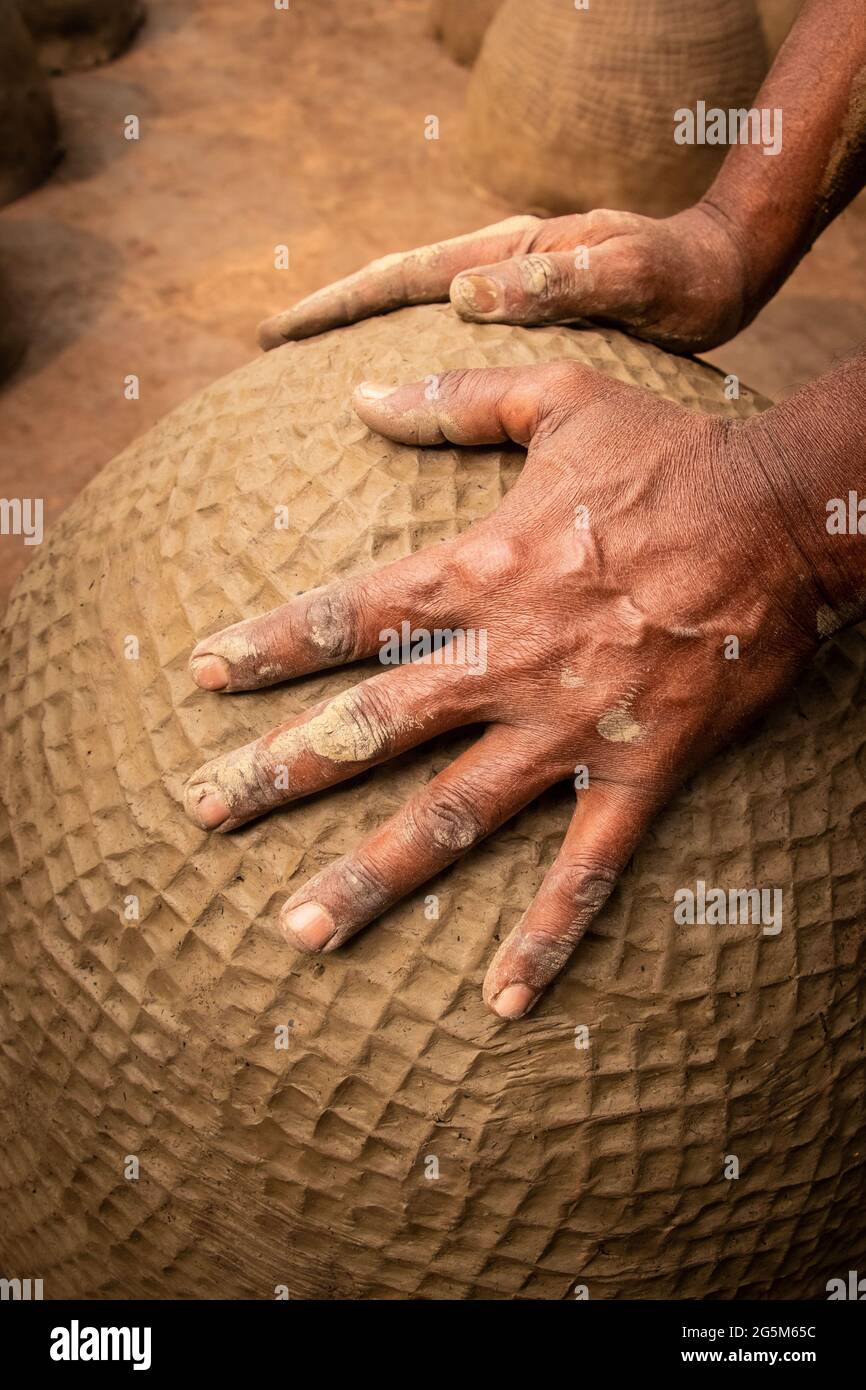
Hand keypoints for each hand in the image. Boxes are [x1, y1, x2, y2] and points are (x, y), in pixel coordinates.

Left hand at [183, 362, 819, 1018]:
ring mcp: (569, 728)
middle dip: (277, 773)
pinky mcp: (637, 773)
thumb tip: (359, 392)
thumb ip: (455, 400)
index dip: (270, 646)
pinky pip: (584, 869)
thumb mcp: (559, 398)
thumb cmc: (673, 454)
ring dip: (371, 873)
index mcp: (480, 573)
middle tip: (199, 813)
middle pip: (369, 730)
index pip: (348, 616)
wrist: (786, 517)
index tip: (203, 676)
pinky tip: (503, 1001)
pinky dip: (545, 936)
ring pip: (450, 815)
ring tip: (298, 930)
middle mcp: (506, 661)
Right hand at [257, 203, 752, 354]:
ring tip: (315, 380)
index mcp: (507, 257)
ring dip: (366, 341)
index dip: (336, 306)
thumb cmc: (679, 274)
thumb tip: (464, 297)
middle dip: (330, 319)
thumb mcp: (625, 275)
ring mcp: (510, 296)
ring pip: (418, 319)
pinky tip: (404, 400)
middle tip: (270, 349)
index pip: (400, 278)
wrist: (721, 269)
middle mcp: (499, 272)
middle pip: (392, 294)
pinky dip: (418, 365)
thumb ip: (555, 282)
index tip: (278, 332)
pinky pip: (456, 345)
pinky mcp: (528, 322)